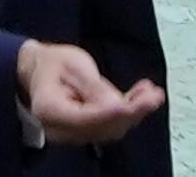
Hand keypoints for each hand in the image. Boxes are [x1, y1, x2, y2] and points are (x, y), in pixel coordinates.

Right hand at [16, 40, 164, 145]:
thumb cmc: (54, 64)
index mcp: (49, 109)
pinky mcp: (87, 129)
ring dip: (135, 113)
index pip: (83, 118)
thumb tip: (117, 104)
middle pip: (100, 128)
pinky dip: (130, 112)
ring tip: (154, 93)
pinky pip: (111, 125)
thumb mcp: (73, 64)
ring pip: (110, 129)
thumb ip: (93, 86)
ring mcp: (74, 132)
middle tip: (153, 96)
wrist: (41, 70)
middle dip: (131, 113)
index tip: (129, 104)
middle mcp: (60, 129)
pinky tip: (145, 96)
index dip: (108, 113)